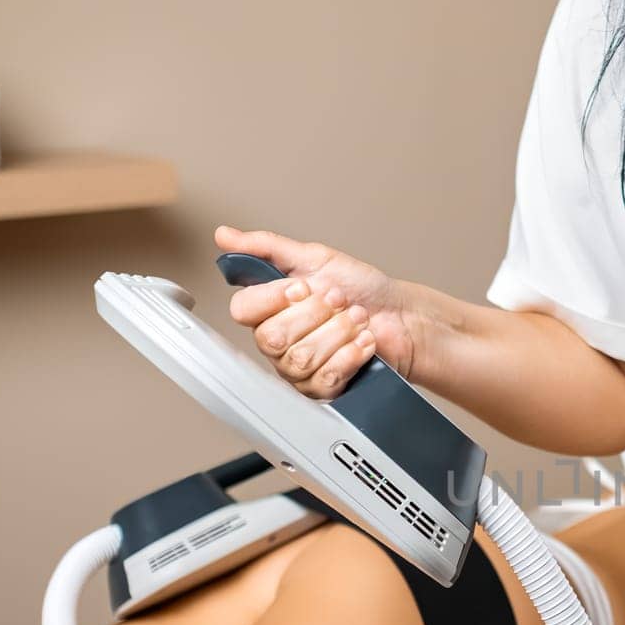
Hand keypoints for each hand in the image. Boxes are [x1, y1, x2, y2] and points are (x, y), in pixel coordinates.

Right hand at [214, 226, 413, 397]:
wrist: (400, 315)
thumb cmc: (360, 288)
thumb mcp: (314, 258)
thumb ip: (267, 247)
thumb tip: (224, 235)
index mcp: (269, 309)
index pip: (242, 310)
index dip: (274, 298)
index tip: (304, 287)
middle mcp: (277, 342)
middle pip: (272, 338)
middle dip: (316, 314)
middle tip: (339, 300)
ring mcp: (298, 369)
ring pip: (302, 358)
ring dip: (339, 332)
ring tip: (356, 318)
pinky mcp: (323, 389)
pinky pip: (326, 378)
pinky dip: (351, 354)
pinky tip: (364, 341)